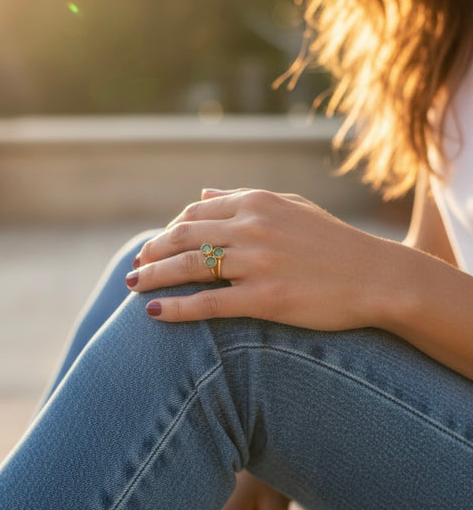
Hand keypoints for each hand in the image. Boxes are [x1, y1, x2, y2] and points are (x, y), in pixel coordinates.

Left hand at [127, 188, 389, 327]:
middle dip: (151, 253)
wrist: (376, 277)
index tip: (155, 248)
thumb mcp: (290, 207)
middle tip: (134, 269)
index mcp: (258, 203)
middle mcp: (253, 228)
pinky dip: (176, 308)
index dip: (167, 232)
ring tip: (132, 288)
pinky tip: (153, 314)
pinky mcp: (265, 299)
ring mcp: (258, 263)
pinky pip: (208, 303)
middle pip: (183, 237)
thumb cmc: (333, 242)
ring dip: (153, 277)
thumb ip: (243, 199)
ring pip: (189, 267)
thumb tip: (202, 195)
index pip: (195, 214)